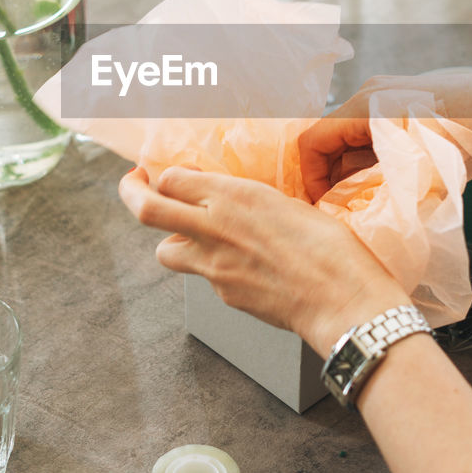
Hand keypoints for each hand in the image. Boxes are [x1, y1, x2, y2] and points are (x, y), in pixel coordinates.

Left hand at [119, 166, 408, 354]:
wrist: (341, 299)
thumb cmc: (330, 247)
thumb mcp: (287, 202)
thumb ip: (245, 199)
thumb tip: (219, 197)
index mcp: (233, 196)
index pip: (171, 178)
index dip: (166, 175)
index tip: (168, 174)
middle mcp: (214, 228)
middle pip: (146, 209)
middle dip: (130, 193)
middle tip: (132, 183)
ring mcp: (213, 266)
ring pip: (165, 250)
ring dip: (172, 240)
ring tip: (191, 236)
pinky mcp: (223, 294)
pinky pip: (203, 277)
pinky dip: (211, 268)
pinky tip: (242, 266)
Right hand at [299, 71, 471, 202]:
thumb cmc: (464, 139)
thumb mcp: (415, 172)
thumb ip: (372, 187)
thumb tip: (346, 207)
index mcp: (364, 106)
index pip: (312, 141)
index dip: (311, 178)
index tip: (325, 207)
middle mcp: (369, 92)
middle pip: (330, 137)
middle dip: (333, 175)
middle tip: (346, 207)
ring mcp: (387, 92)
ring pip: (352, 134)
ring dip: (354, 166)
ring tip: (371, 195)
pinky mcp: (405, 97)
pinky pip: (373, 127)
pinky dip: (373, 153)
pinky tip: (393, 175)